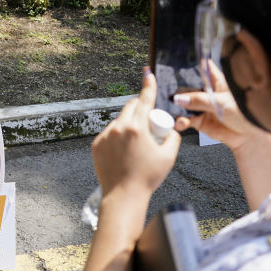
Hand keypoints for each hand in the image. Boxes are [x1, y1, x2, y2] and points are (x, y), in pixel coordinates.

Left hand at [92, 70, 180, 197]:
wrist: (123, 196)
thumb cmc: (147, 178)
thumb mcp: (168, 157)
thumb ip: (173, 138)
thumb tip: (171, 129)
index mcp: (136, 128)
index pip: (144, 101)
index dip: (148, 86)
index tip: (148, 73)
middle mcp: (118, 128)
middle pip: (130, 107)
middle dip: (140, 108)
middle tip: (149, 123)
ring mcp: (105, 136)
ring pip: (119, 121)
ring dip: (128, 124)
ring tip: (136, 146)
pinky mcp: (97, 144)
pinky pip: (110, 133)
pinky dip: (118, 136)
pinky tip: (124, 151)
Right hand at [174, 61, 270, 207]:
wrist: (249, 138)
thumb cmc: (244, 114)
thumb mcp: (221, 102)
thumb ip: (199, 100)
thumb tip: (179, 98)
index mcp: (217, 81)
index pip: (203, 66)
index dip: (192, 62)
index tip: (178, 59)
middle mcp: (207, 92)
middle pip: (188, 86)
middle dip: (178, 88)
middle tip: (167, 90)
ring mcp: (202, 106)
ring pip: (184, 103)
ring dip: (178, 107)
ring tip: (173, 109)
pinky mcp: (200, 121)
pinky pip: (186, 119)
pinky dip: (181, 121)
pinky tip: (180, 122)